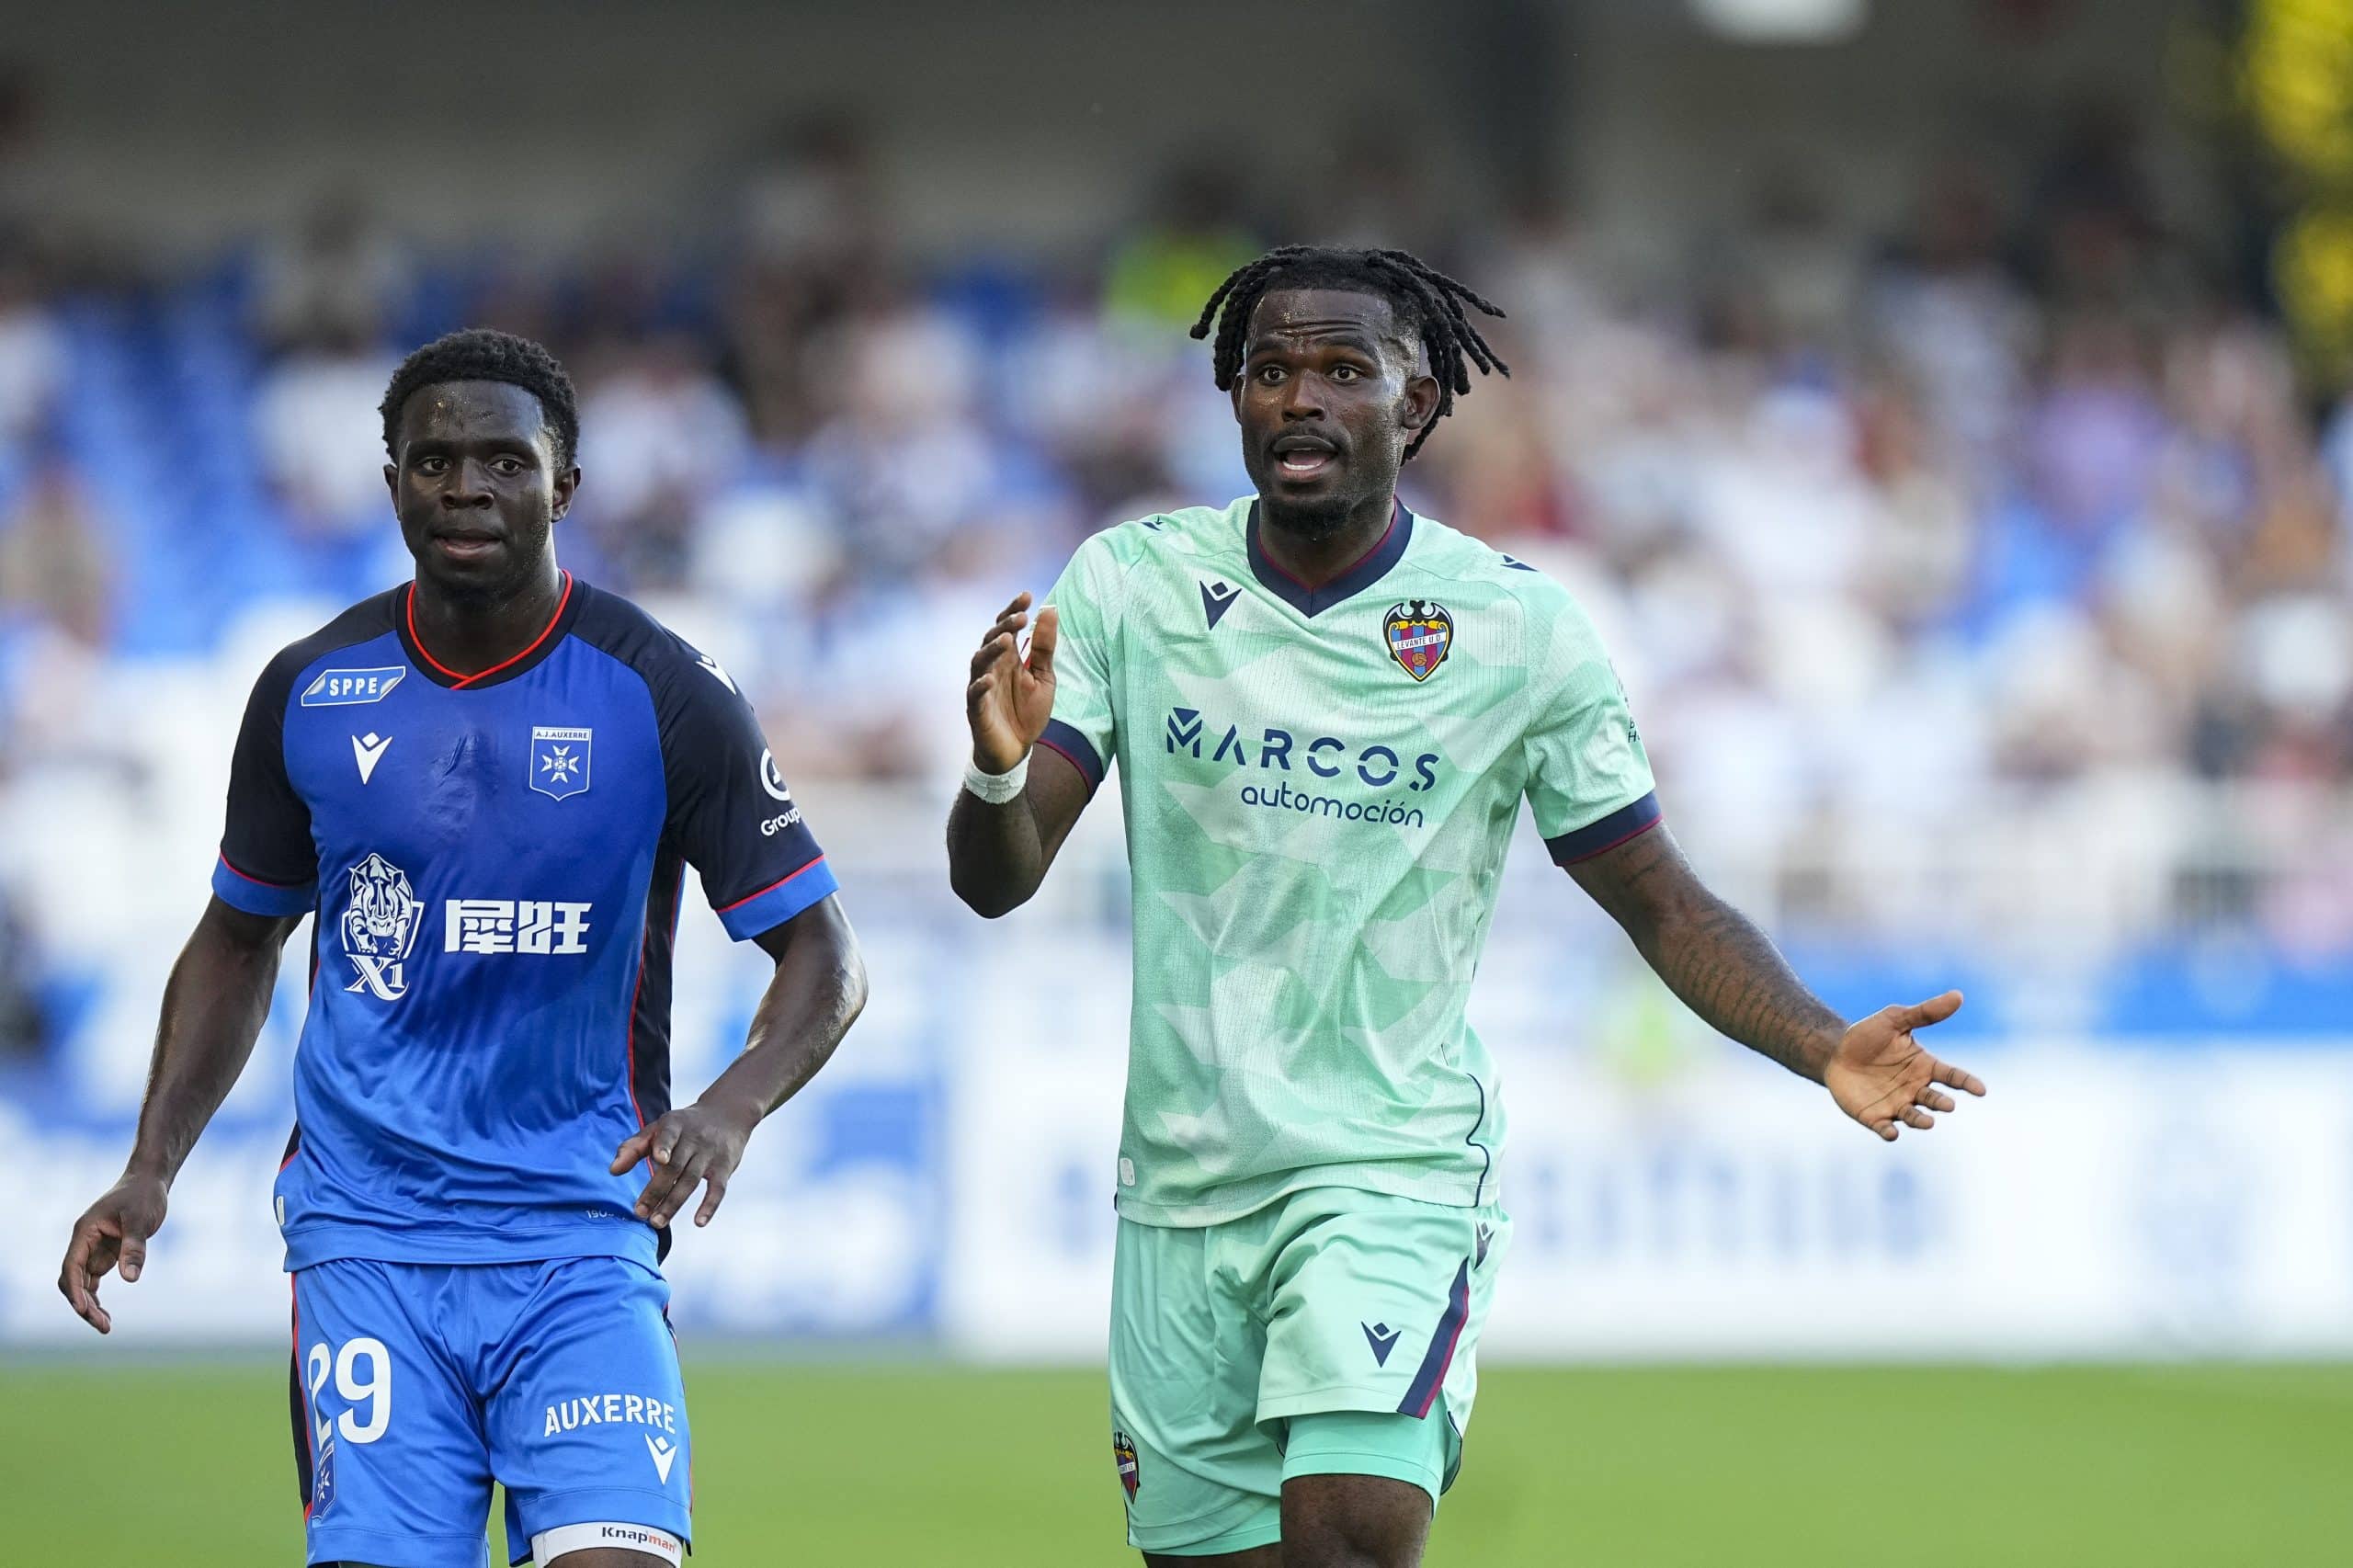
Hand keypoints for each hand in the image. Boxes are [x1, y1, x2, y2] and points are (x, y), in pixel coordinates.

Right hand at [58, 1171, 169, 1333]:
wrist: (148, 1181)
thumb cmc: (144, 1194)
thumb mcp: (141, 1218)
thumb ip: (134, 1247)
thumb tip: (130, 1279)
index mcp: (85, 1231)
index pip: (72, 1266)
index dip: (75, 1290)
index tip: (85, 1310)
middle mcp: (84, 1243)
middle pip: (73, 1280)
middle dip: (83, 1304)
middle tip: (103, 1326)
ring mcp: (93, 1249)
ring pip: (82, 1284)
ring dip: (89, 1305)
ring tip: (106, 1327)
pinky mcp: (106, 1253)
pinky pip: (93, 1280)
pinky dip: (96, 1297)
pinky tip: (105, 1315)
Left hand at [612, 1098, 759, 1229]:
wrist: (727, 1114)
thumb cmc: (685, 1126)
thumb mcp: (660, 1128)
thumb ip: (634, 1147)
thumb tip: (613, 1171)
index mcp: (675, 1125)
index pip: (669, 1134)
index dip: (664, 1145)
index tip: (659, 1159)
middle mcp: (694, 1138)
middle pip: (674, 1166)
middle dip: (656, 1191)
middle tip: (640, 1213)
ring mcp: (710, 1154)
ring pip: (690, 1180)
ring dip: (673, 1203)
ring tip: (657, 1222)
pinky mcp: (724, 1167)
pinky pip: (718, 1189)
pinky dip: (710, 1206)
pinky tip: (699, 1222)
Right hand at [965, 592, 1057, 774]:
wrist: (1016, 750)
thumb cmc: (1027, 712)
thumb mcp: (1044, 677)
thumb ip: (1044, 647)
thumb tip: (1050, 609)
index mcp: (1008, 658)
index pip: (1007, 627)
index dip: (1014, 610)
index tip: (1027, 595)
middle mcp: (992, 668)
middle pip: (992, 639)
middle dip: (1005, 625)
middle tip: (1021, 617)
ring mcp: (981, 688)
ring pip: (979, 662)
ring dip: (992, 649)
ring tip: (1007, 640)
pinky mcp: (977, 711)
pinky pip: (974, 695)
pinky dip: (980, 686)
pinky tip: (989, 679)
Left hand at [1824, 990, 1985, 1140]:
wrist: (1834, 1052)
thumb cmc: (1868, 1036)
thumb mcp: (1895, 1019)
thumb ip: (1925, 1013)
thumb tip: (1958, 995)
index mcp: (1924, 1066)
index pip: (1952, 1076)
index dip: (1967, 1083)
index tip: (1981, 1090)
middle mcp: (1914, 1089)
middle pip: (1935, 1100)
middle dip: (1942, 1103)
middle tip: (1948, 1105)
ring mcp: (1896, 1104)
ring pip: (1914, 1117)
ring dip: (1921, 1121)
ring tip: (1928, 1122)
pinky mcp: (1874, 1116)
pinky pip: (1884, 1128)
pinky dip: (1889, 1132)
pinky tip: (1891, 1133)